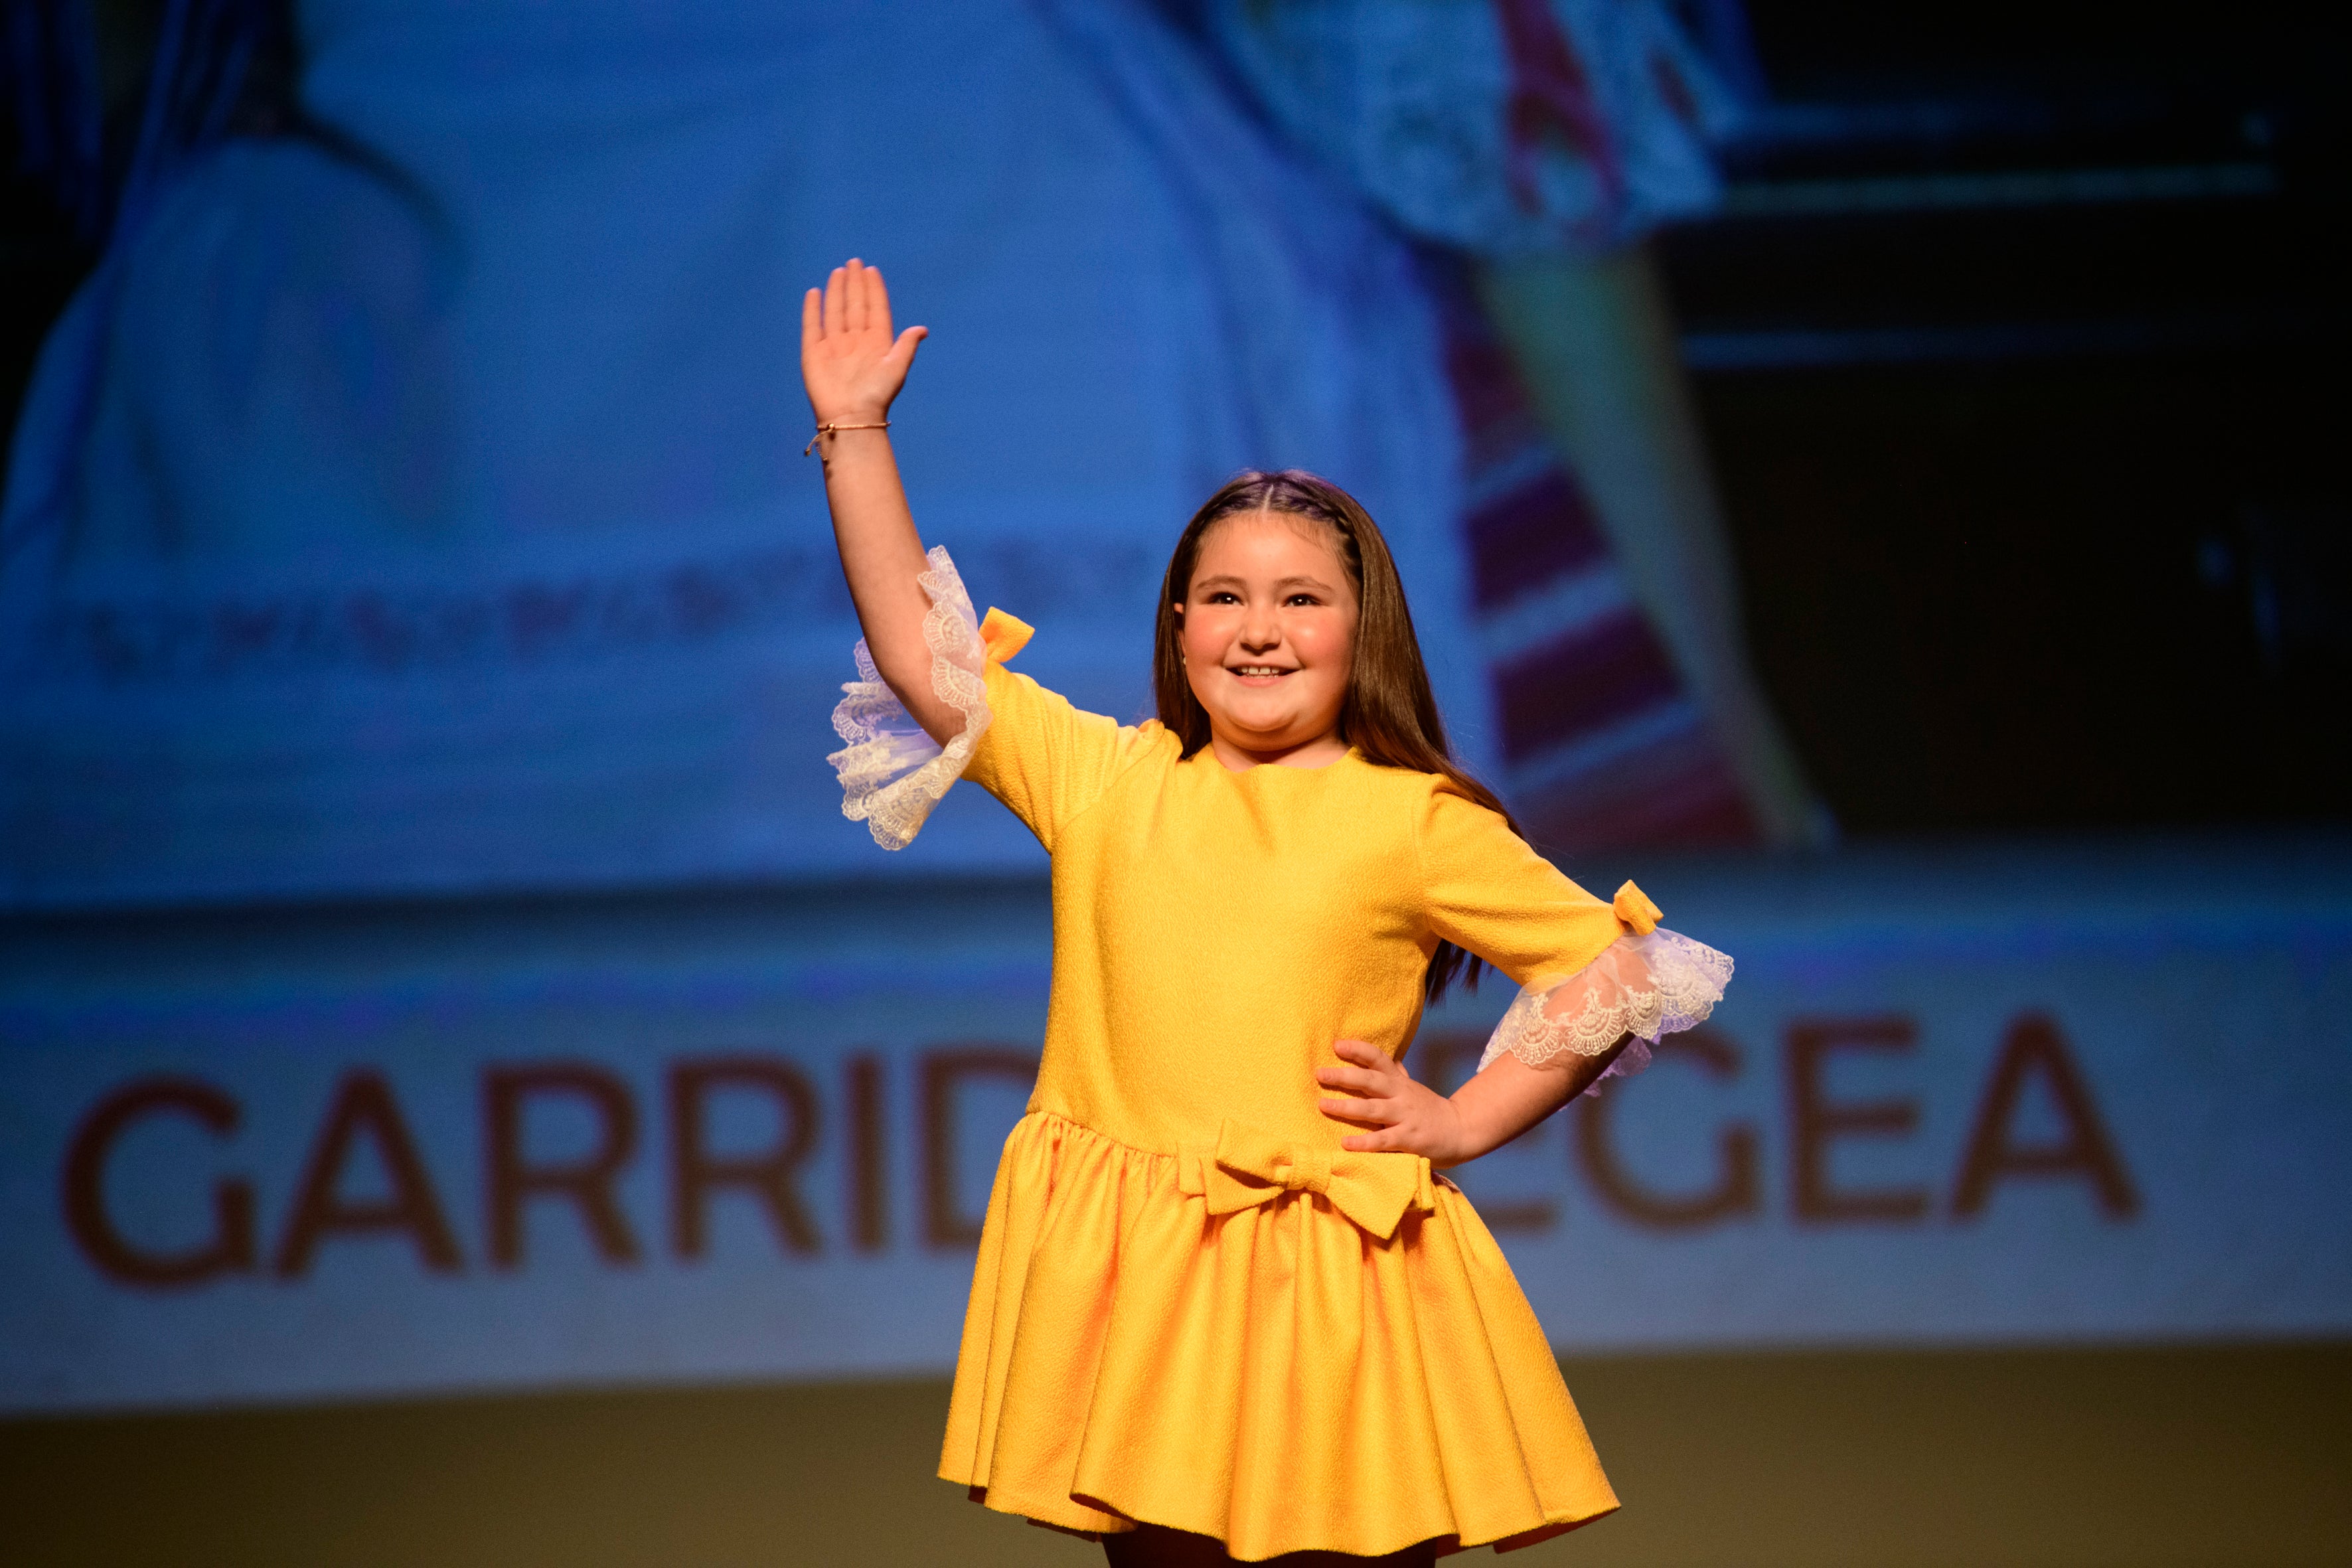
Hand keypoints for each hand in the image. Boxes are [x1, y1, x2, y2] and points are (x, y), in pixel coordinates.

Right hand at [801, 258, 927, 425]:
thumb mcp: (896, 369)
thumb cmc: (876, 396)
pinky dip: (812, 309)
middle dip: (855, 284)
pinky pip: (812, 326)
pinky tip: (814, 293)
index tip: (872, 270)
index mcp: (876, 343)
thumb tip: (922, 329)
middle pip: (855, 305)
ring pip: (835, 311)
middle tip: (854, 262)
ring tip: (839, 272)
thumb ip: (906, 346)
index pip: (875, 309)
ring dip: (837, 291)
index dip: (874, 290)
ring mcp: (834, 345)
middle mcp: (855, 341)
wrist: (851, 416)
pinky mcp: (813, 352)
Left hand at [1316, 1039, 1475, 1165]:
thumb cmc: (1429, 1109)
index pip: (1378, 1058)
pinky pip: (1383, 1140)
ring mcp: (1405, 1116)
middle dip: (1344, 1076)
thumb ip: (1395, 1073)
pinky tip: (1345, 1143)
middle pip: (1371, 1080)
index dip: (1358, 1049)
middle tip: (1320, 1073)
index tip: (1336, 1044)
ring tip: (1323, 1105)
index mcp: (1400, 1081)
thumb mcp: (1412, 1086)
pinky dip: (1364, 1142)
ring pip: (1373, 1109)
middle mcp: (1401, 1095)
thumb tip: (1376, 1056)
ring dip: (1346, 1107)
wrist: (1462, 1130)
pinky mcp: (1409, 1139)